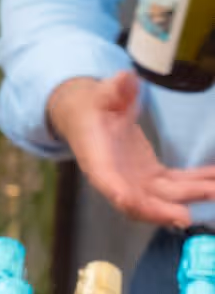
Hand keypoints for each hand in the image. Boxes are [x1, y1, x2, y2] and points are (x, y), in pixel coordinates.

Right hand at [47, 73, 214, 227]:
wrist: (92, 116)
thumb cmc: (94, 106)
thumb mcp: (100, 93)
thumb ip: (113, 89)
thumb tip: (124, 80)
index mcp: (99, 161)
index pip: (109, 184)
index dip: (122, 196)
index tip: (133, 203)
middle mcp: (118, 179)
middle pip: (142, 201)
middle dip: (166, 209)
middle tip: (189, 214)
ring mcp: (137, 180)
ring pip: (164, 197)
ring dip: (190, 196)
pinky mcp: (151, 176)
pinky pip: (176, 184)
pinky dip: (196, 182)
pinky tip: (214, 179)